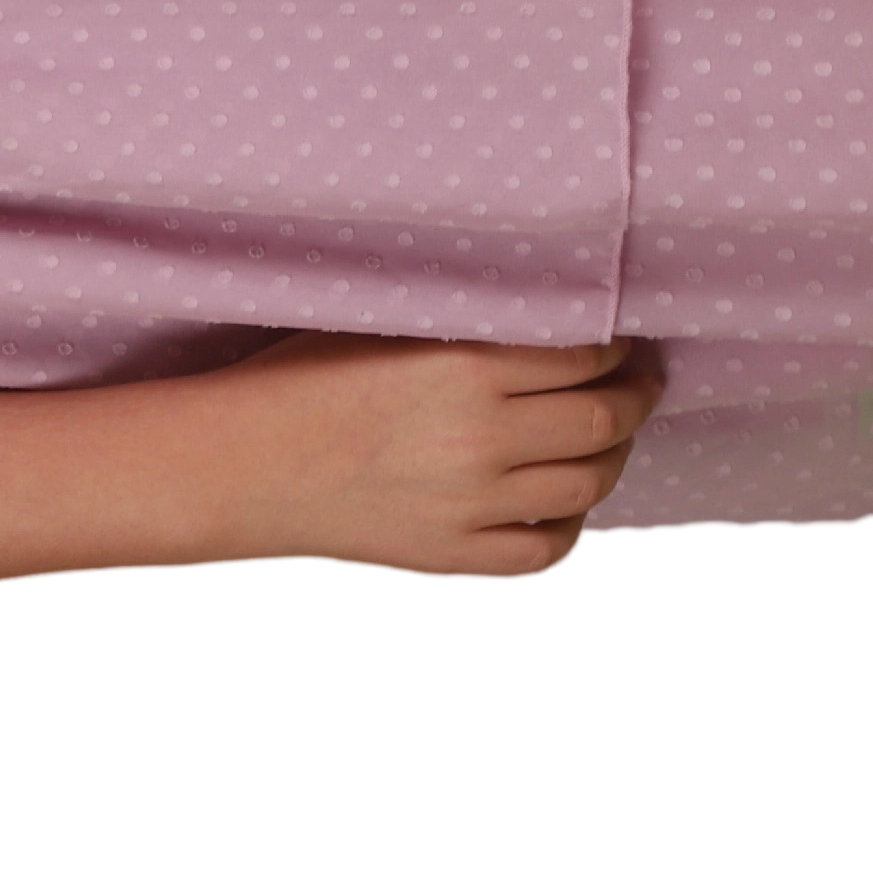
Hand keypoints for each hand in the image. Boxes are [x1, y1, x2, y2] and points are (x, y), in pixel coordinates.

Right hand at [209, 331, 666, 580]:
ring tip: (600, 440)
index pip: (586, 352)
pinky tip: (558, 505)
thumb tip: (540, 319)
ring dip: (610, 457)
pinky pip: (549, 548)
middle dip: (634, 396)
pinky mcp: (456, 553)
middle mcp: (483, 436)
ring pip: (590, 482)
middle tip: (635, 384)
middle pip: (606, 418)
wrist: (236, 465)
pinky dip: (569, 526)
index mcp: (465, 366)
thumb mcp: (379, 328)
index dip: (613, 343)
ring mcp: (474, 502)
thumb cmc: (293, 380)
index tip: (614, 339)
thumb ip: (463, 326)